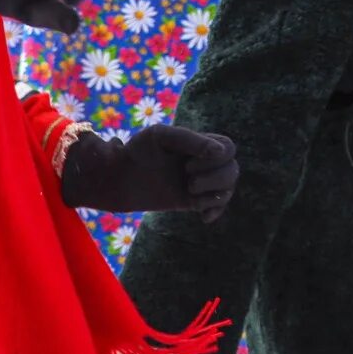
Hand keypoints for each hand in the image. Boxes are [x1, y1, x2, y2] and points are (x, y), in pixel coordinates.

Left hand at [59, 125, 237, 220]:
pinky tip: (203, 216)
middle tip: (187, 179)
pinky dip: (216, 210)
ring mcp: (199, 182)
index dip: (217, 157)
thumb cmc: (138, 151)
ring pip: (228, 188)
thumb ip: (192, 140)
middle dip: (214, 176)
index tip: (189, 162)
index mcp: (199, 143)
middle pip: (233, 169)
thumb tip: (221, 152)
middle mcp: (202, 162)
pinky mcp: (192, 201)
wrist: (119, 177)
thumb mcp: (162, 137)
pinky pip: (217, 206)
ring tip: (190, 191)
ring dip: (214, 192)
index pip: (228, 148)